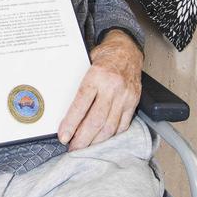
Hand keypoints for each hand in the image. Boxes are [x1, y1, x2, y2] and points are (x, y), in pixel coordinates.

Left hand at [57, 30, 142, 149]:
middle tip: (73, 148)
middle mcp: (112, 86)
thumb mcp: (86, 61)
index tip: (63, 135)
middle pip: (95, 120)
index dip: (71, 122)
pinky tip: (102, 139)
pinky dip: (112, 135)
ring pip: (110, 126)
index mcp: (97, 74)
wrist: (127, 48)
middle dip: (82, 138)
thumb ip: (79, 81)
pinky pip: (123, 125)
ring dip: (96, 141)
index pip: (81, 103)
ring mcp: (125, 96)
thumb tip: (63, 105)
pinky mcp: (134, 102)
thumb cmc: (105, 55)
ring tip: (85, 148)